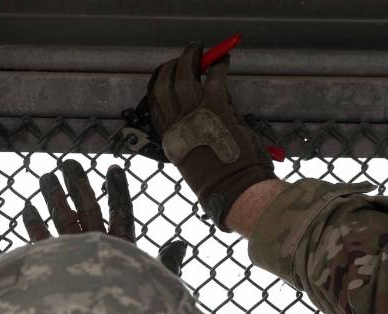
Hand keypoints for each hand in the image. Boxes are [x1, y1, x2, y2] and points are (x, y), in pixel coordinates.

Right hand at [23, 161, 187, 275]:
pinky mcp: (54, 270)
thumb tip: (180, 243)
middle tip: (69, 163)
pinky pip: (43, 245)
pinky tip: (29, 209)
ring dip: (55, 199)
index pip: (120, 213)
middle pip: (88, 210)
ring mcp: (74, 257)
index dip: (118, 191)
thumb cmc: (134, 313)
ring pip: (64, 222)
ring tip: (46, 176)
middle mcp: (97, 250)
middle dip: (78, 186)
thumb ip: (166, 263)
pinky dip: (35, 228)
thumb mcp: (156, 286)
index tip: (113, 168)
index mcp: (123, 248)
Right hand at [146, 43, 276, 229]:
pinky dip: (219, 65)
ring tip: (198, 49)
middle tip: (183, 58)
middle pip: (162, 86)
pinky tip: (224, 61)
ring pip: (183, 75)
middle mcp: (176, 124)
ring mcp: (194, 113)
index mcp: (169, 138)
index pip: (155, 105)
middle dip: (170, 67)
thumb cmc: (219, 181)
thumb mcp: (196, 158)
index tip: (167, 74)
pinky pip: (214, 76)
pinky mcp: (216, 106)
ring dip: (190, 58)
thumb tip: (206, 104)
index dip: (160, 85)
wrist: (233, 189)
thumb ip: (196, 132)